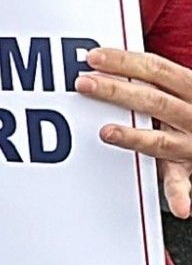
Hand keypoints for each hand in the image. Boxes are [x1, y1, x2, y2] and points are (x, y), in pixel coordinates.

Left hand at [77, 47, 191, 217]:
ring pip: (161, 139)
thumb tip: (96, 58)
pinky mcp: (187, 166)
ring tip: (106, 133)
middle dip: (117, 92)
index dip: (125, 62)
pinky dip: (179, 194)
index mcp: (190, 87)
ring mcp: (191, 142)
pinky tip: (179, 207)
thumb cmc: (184, 105)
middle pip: (154, 100)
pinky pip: (181, 181)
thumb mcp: (174, 87)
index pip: (157, 69)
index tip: (92, 57)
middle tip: (83, 84)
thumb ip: (148, 77)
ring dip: (132, 136)